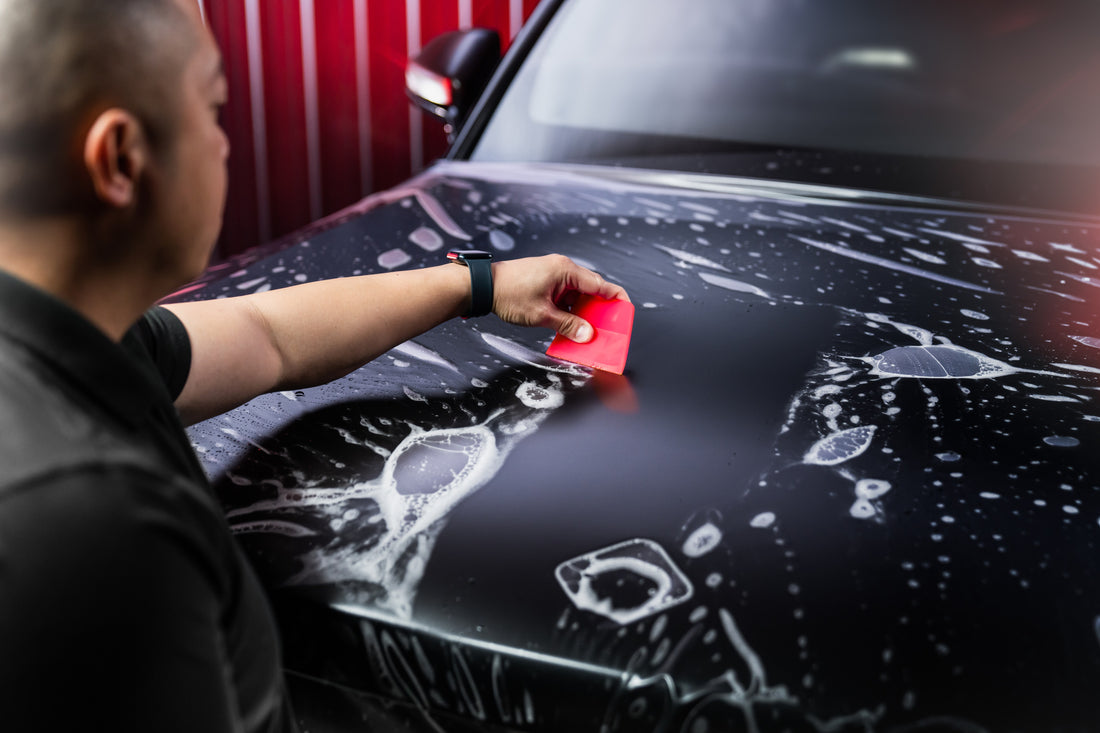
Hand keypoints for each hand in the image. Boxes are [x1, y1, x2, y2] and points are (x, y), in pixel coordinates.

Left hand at [491, 255, 629, 342]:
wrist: (482, 286)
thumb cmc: (509, 293)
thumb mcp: (542, 315)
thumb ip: (568, 325)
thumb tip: (588, 334)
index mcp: (566, 271)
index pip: (601, 285)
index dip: (616, 299)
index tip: (626, 311)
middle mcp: (563, 269)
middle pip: (591, 290)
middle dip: (599, 311)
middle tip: (605, 329)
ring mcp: (554, 274)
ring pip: (578, 295)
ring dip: (582, 312)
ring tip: (586, 331)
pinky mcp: (546, 281)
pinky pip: (565, 296)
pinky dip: (570, 309)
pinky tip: (569, 325)